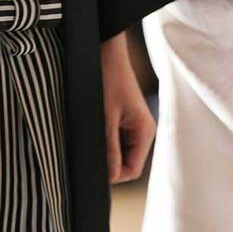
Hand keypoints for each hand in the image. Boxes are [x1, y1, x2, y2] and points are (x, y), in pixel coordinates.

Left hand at [101, 32, 155, 183]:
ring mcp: (133, 126)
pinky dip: (103, 141)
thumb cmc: (108, 82)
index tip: (91, 167)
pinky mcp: (124, 120)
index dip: (112, 175)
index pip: (131, 170)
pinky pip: (115, 142)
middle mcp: (142, 132)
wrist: (106, 54)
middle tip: (87, 151)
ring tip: (89, 136)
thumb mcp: (106, 118)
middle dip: (107, 162)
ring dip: (104, 151)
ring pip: (118, 154)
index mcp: (145, 132)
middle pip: (126, 163)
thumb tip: (111, 176)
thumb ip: (110, 149)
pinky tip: (91, 130)